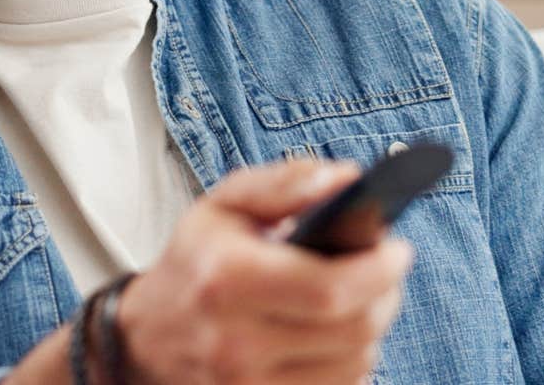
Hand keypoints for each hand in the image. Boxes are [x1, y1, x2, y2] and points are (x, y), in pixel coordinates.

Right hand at [116, 159, 412, 384]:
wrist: (146, 338)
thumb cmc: (195, 262)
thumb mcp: (224, 206)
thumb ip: (284, 184)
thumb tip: (348, 180)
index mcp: (227, 280)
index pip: (331, 288)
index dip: (379, 270)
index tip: (398, 248)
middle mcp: (236, 342)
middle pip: (354, 331)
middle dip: (385, 295)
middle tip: (386, 269)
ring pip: (355, 364)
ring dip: (372, 329)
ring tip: (359, 298)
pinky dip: (351, 360)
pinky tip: (336, 333)